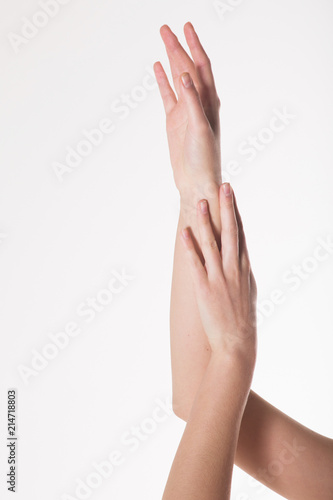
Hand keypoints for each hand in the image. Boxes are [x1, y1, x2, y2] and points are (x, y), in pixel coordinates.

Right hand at [154, 23, 220, 201]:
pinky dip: (162, 80)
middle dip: (178, 47)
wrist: (195, 180)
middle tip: (166, 27)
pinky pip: (167, 95)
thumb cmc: (204, 158)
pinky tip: (157, 67)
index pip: (202, 66)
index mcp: (209, 101)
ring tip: (163, 39)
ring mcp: (184, 110)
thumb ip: (193, 101)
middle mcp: (198, 102)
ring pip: (176, 78)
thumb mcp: (201, 128)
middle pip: (187, 67)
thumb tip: (185, 76)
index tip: (186, 27)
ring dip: (170, 58)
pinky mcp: (173, 120)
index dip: (195, 46)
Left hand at [181, 183, 256, 359]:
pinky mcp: (205, 288)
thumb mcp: (248, 292)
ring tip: (202, 202)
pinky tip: (185, 233)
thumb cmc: (242, 320)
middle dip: (227, 208)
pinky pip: (196, 263)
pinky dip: (190, 247)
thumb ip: (243, 273)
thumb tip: (240, 260)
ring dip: (207, 221)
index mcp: (245, 269)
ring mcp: (220, 278)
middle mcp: (234, 269)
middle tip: (224, 186)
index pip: (241, 234)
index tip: (233, 196)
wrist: (236, 344)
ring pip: (212, 243)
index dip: (236, 213)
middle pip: (231, 232)